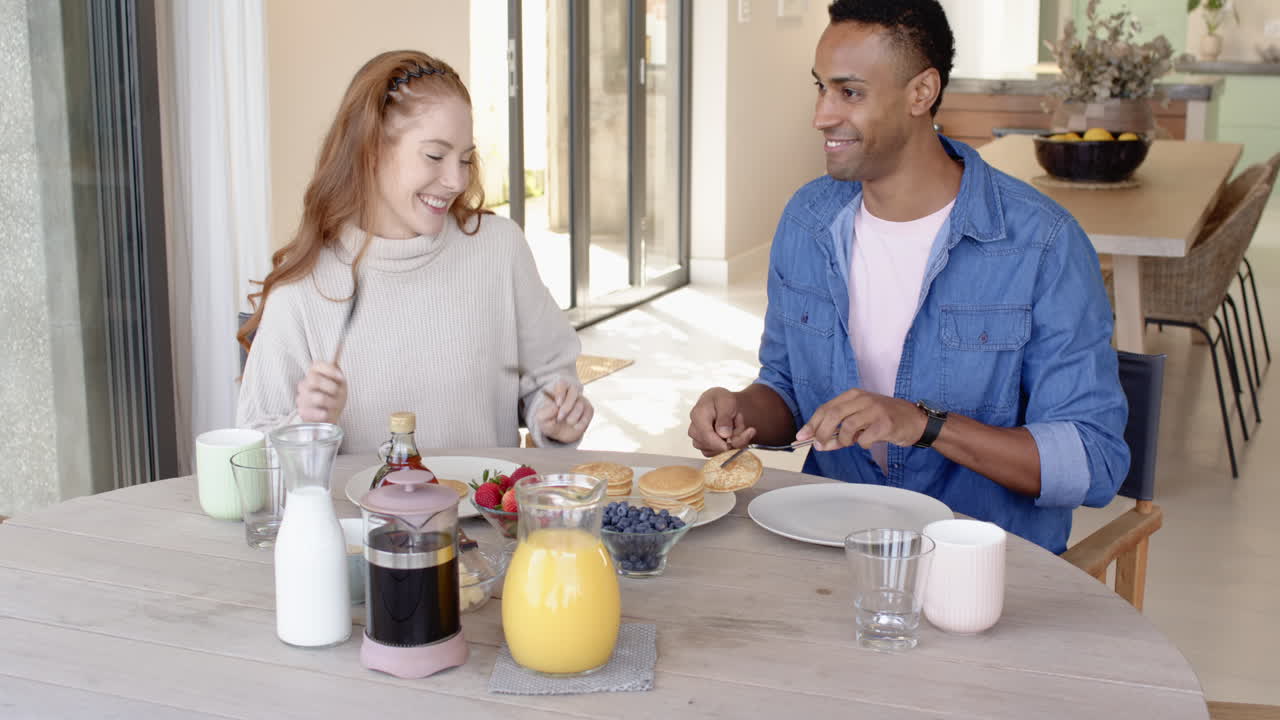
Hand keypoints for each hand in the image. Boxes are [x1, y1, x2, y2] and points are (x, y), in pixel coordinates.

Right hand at [295, 362, 346, 423]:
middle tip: (337, 393)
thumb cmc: (334, 397)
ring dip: (332, 402)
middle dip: (330, 387)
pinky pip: (315, 412)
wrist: (329, 417)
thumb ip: (337, 373)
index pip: (317, 365)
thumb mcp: (339, 384)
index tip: (341, 377)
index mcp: (314, 374)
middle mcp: (305, 384)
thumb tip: (334, 361)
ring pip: (318, 398)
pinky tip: (326, 414)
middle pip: (314, 380)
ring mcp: (302, 398)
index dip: (330, 370)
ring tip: (334, 405)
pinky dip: (324, 414)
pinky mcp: (302, 412)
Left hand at [537, 379, 592, 442]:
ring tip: (568, 422)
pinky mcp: (589, 409)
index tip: (557, 404)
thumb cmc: (549, 422)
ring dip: (573, 416)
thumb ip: (546, 412)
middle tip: (560, 418)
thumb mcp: (542, 419)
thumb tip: (556, 407)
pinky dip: (582, 422)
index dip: (560, 392)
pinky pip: (588, 412)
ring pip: (580, 403)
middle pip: (573, 391)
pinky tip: (575, 426)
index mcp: (558, 391)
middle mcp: (571, 393)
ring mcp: (581, 400)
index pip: (562, 384)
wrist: (560, 434)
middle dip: (567, 406)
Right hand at [687, 387, 756, 456]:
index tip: (732, 443)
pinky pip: (718, 453)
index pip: (706, 435)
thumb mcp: (727, 402)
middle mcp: (694, 430)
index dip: (720, 443)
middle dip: (730, 439)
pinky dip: (729, 446)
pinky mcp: (704, 447)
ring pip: (716, 451)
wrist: (718, 402)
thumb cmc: (720, 400)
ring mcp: (698, 439)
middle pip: (711, 446)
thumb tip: (724, 435)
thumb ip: (725, 417)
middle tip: (740, 423)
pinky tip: (732, 432)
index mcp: (697, 415)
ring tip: (736, 424)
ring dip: (731, 441)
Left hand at [796, 389, 925, 450]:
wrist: (915, 420)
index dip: (812, 423)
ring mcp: (875, 410)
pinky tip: (867, 441)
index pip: (826, 408)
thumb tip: (818, 443)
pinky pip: (864, 438)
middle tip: (819, 445)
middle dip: (821, 432)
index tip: (801, 437)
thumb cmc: (884, 420)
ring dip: (843, 440)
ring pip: (847, 427)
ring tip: (850, 443)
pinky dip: (861, 444)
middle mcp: (863, 399)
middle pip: (833, 415)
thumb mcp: (859, 420)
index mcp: (853, 395)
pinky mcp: (885, 423)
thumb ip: (838, 429)